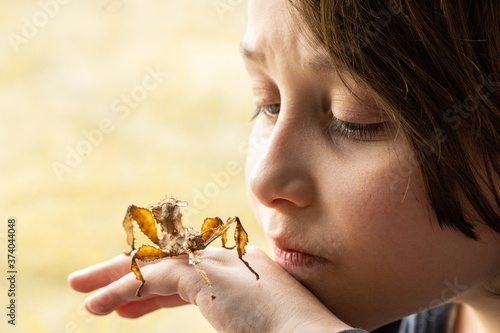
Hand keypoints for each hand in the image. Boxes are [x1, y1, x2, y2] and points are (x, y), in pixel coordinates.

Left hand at [68, 246, 350, 331]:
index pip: (187, 274)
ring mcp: (218, 264)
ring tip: (84, 293)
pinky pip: (152, 275)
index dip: (153, 291)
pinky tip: (96, 304)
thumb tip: (226, 322)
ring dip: (115, 278)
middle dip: (127, 273)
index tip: (126, 307)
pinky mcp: (205, 274)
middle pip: (167, 261)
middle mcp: (228, 261)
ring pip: (154, 263)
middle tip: (94, 287)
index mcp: (242, 272)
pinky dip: (122, 288)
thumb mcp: (251, 324)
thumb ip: (231, 316)